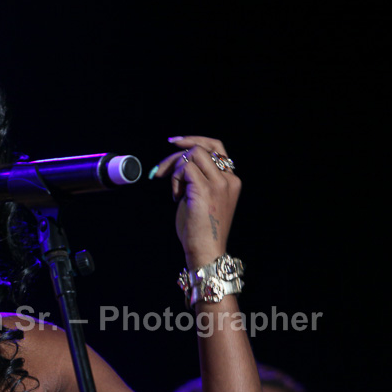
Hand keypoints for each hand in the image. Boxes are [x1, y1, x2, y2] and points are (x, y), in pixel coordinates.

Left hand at [152, 136, 240, 268]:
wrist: (205, 250)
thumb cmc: (200, 231)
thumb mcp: (202, 200)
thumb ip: (198, 181)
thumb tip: (178, 166)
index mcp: (231, 181)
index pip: (217, 148)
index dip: (195, 141)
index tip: (176, 142)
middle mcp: (228, 179)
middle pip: (203, 148)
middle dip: (177, 155)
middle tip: (161, 171)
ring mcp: (219, 183)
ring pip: (193, 155)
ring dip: (175, 169)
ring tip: (174, 191)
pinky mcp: (205, 190)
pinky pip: (185, 169)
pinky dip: (175, 180)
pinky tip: (176, 197)